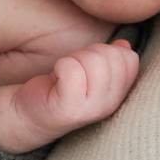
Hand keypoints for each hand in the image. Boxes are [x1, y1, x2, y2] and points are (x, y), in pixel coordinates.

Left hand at [14, 39, 141, 136]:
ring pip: (94, 61)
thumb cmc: (61, 88)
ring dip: (73, 59)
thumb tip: (123, 45)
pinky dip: (60, 66)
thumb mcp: (91, 72)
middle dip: (88, 53)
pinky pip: (71, 69)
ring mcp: (91, 109)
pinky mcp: (68, 108)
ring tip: (64, 74)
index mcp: (119, 95)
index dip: (107, 51)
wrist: (29, 115)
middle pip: (112, 56)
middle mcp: (110, 105)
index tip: (88, 64)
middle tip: (72, 68)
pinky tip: (55, 78)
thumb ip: (111, 59)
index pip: (129, 59)